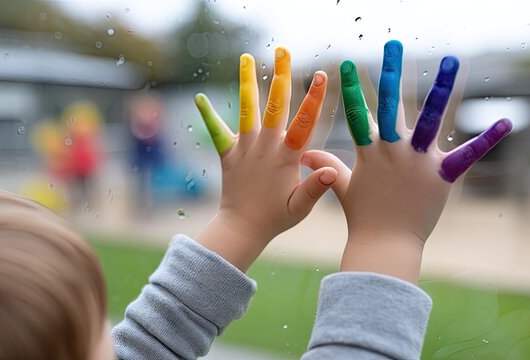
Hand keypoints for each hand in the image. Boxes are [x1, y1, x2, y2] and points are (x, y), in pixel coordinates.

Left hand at [193, 47, 337, 271]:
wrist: (241, 228)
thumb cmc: (276, 218)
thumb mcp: (301, 207)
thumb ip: (316, 187)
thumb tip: (329, 170)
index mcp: (286, 158)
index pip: (303, 123)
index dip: (314, 99)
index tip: (320, 76)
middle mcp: (265, 148)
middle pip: (275, 106)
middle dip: (281, 76)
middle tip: (284, 51)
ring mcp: (245, 149)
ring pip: (247, 110)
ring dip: (247, 82)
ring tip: (246, 57)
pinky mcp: (228, 154)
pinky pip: (217, 131)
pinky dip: (208, 114)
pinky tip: (199, 97)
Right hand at [302, 40, 511, 282]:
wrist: (385, 245)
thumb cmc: (363, 217)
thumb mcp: (341, 187)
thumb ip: (327, 165)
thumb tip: (304, 154)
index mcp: (370, 152)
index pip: (358, 113)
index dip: (354, 88)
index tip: (349, 63)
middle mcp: (393, 151)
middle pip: (392, 105)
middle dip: (391, 73)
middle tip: (392, 45)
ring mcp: (417, 162)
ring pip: (430, 118)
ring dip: (440, 89)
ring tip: (450, 62)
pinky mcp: (441, 176)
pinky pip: (467, 154)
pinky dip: (487, 139)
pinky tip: (506, 121)